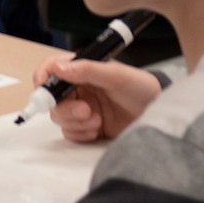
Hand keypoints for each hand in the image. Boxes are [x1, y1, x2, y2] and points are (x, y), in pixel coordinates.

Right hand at [34, 56, 162, 143]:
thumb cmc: (141, 88)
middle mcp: (77, 89)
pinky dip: (81, 134)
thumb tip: (59, 68)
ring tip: (97, 120)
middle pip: (51, 99)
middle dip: (65, 108)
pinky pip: (71, 133)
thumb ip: (87, 70)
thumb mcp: (116, 75)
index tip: (44, 87)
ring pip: (60, 117)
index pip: (51, 69)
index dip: (43, 77)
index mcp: (80, 70)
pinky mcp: (88, 127)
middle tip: (86, 111)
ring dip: (75, 122)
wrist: (160, 113)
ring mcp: (82, 108)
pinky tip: (97, 130)